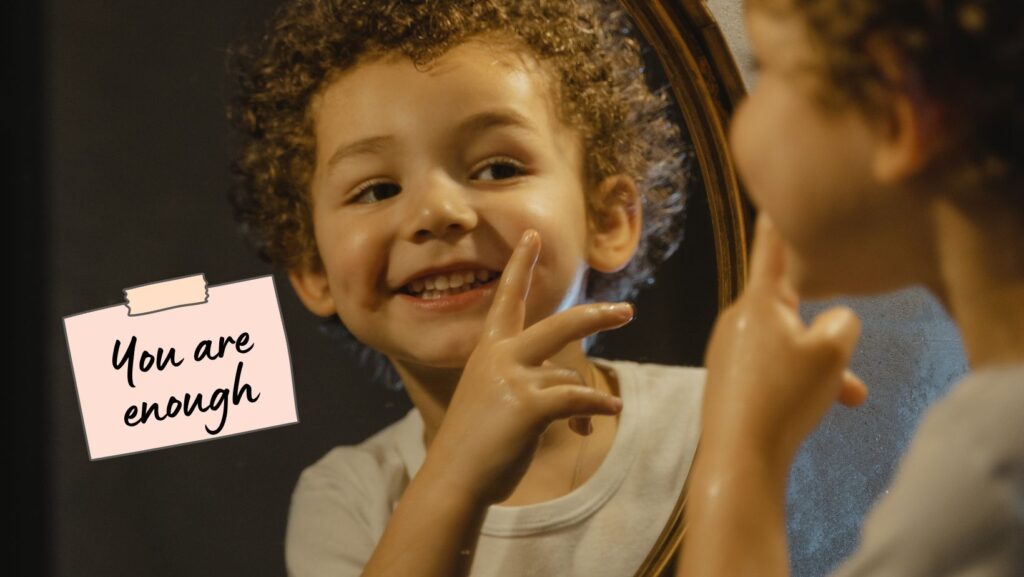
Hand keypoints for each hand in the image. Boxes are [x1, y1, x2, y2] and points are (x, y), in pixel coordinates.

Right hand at [424, 230, 631, 504]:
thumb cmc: (475, 444)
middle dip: (596, 317)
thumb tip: (579, 391)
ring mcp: (514, 378)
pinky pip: (578, 400)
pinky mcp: (529, 405)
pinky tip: (606, 416)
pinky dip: (596, 409)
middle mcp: (500, 357)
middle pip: (560, 325)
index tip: (532, 236)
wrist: (453, 479)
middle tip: (627, 312)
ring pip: (572, 372)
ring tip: (605, 413)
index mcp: (488, 350)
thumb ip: (531, 384)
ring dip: (590, 397)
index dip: (520, 265)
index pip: (507, 298)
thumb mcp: (495, 401)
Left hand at [701, 216, 867, 466]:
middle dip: (827, 336)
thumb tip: (833, 321)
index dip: (779, 218)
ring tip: (846, 397)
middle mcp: (737, 317)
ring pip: (788, 345)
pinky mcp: (728, 377)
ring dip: (820, 367)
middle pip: (793, 309)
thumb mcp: (832, 352)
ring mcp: (729, 348)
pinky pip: (772, 368)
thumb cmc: (784, 398)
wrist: (739, 457)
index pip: (772, 247)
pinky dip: (797, 383)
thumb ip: (843, 322)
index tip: (772, 190)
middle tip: (846, 373)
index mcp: (758, 301)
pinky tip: (814, 409)